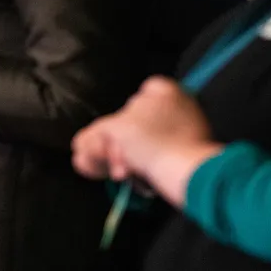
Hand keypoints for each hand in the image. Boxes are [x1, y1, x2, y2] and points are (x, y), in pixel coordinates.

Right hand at [75, 77, 220, 206]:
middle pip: (138, 124)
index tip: (112, 136)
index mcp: (165, 90)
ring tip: (123, 175)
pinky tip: (139, 180)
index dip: (120, 117)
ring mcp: (189, 132)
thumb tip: (78, 147)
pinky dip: (147, 168)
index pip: (138, 94)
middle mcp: (180, 105)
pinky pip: (162, 158)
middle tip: (114, 164)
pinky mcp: (192, 155)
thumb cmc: (151, 142)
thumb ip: (92, 136)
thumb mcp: (112, 132)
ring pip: (148, 144)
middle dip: (119, 146)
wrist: (188, 174)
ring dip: (129, 160)